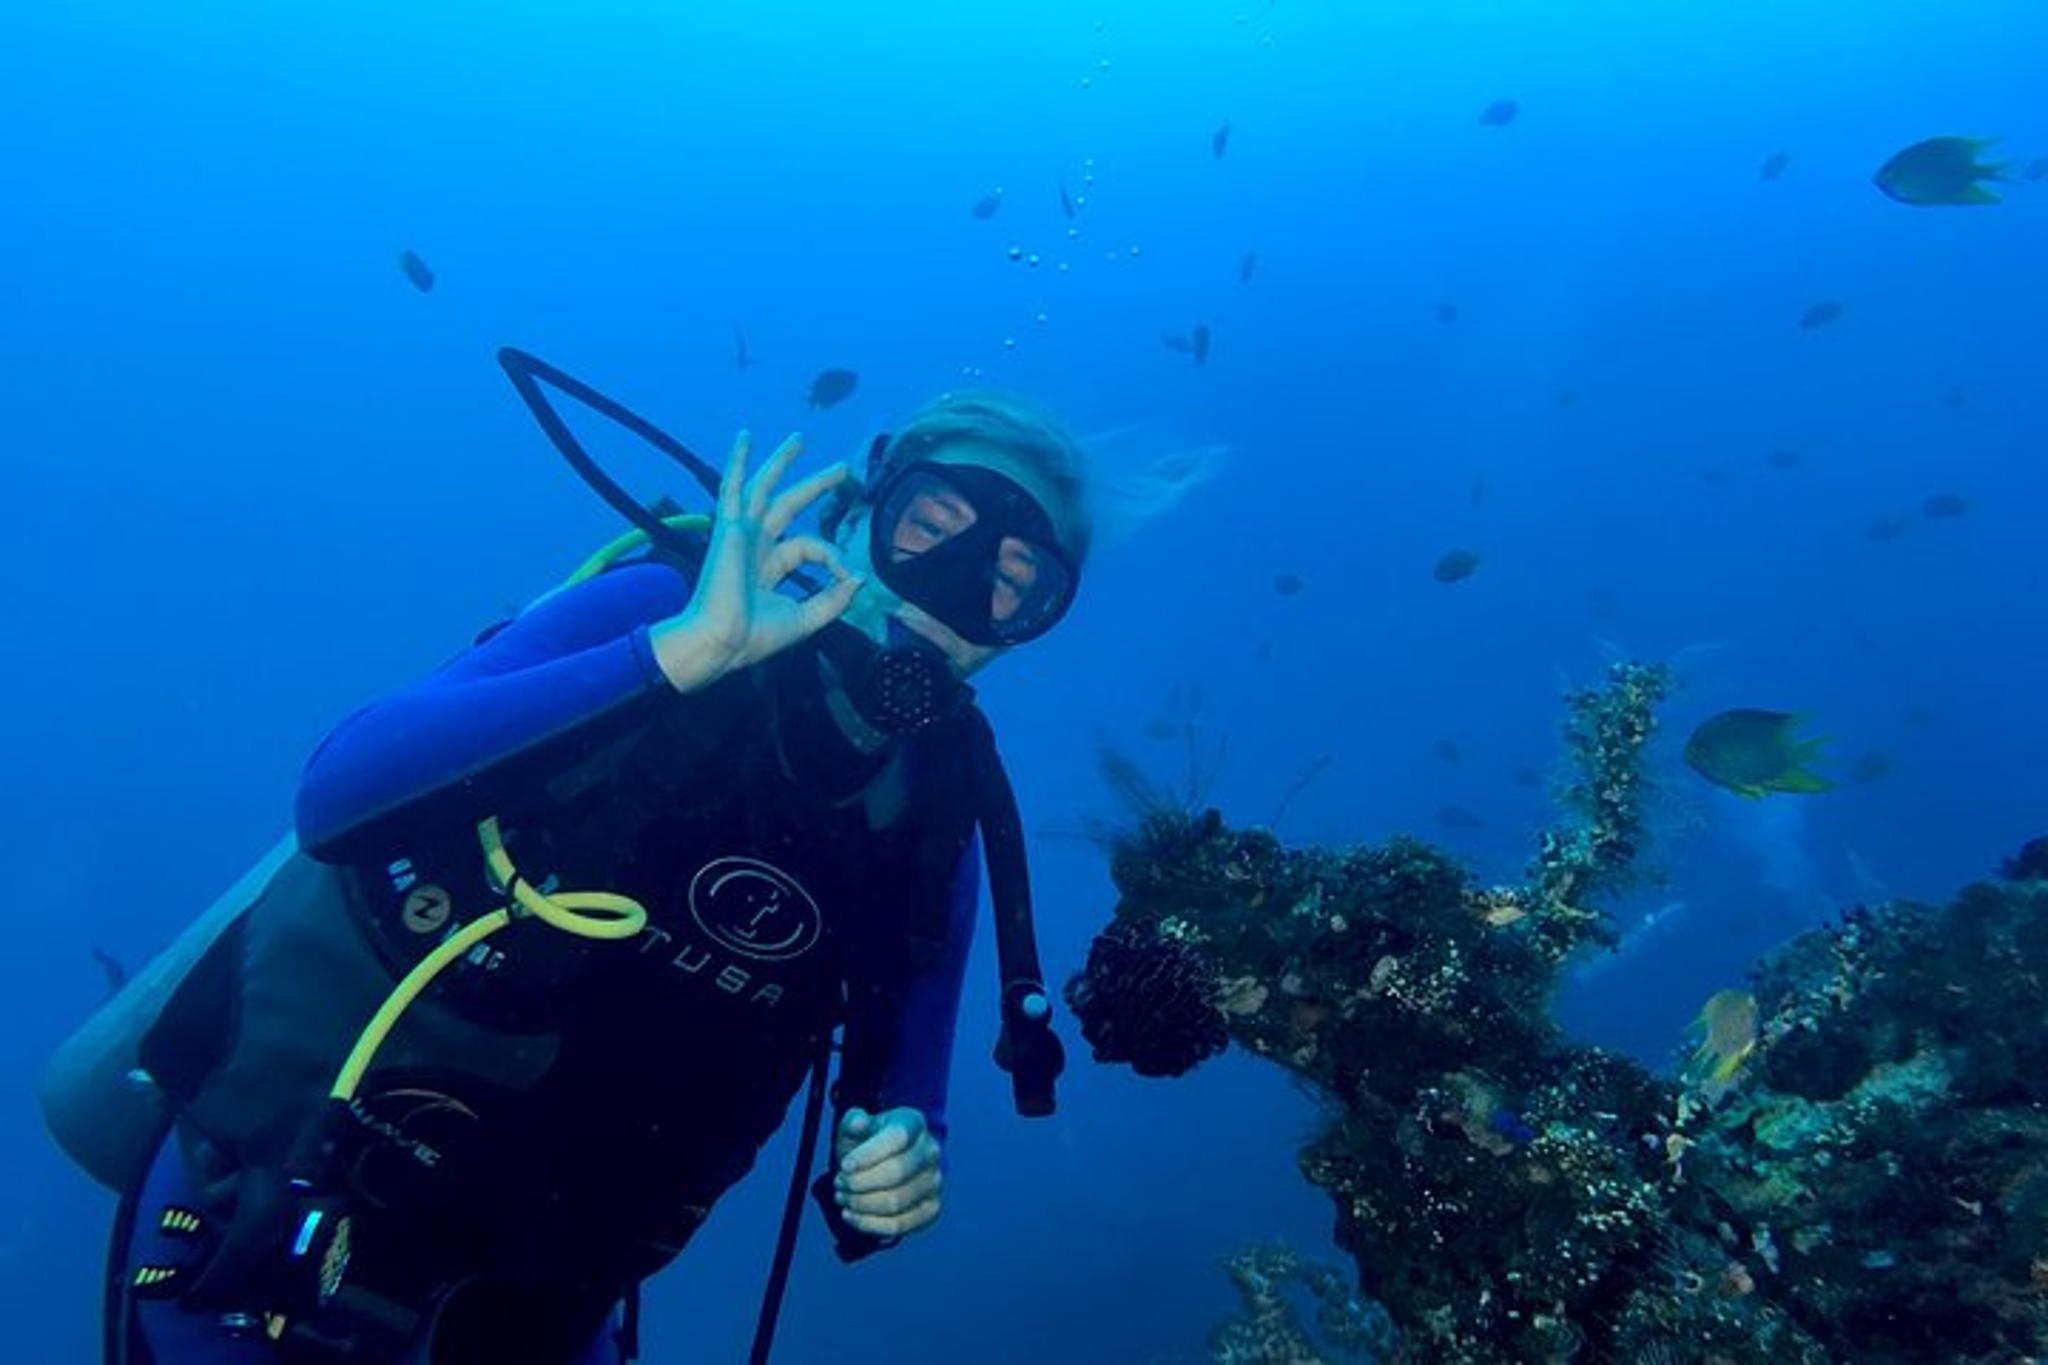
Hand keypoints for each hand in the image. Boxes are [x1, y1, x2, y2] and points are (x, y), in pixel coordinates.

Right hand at [650, 431, 863, 691]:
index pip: (811, 547)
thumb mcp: (806, 618)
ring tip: (799, 439)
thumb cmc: (754, 638)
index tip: (847, 576)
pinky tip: (745, 437)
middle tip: (843, 469)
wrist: (720, 643)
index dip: (835, 557)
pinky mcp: (729, 529)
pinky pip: (732, 489)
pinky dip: (737, 462)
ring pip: (764, 488)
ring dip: (781, 463)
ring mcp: (740, 535)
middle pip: (790, 505)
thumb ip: (834, 600)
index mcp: (770, 567)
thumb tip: (860, 578)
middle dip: (816, 485)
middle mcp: (755, 546)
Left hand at [832, 1106, 942, 1238]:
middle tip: (839, 1184)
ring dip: (861, 1204)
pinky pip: (900, 1224)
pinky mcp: (931, 1209)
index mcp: (914, 1123)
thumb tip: (858, 1121)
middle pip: (896, 1173)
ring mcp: (934, 1182)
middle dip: (860, 1183)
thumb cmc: (866, 1144)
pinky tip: (852, 1216)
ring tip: (842, 1198)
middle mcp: (930, 1151)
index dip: (868, 1154)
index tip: (843, 1166)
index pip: (897, 1138)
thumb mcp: (854, 1128)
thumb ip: (852, 1122)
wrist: (884, 1164)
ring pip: (896, 1202)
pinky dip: (870, 1224)